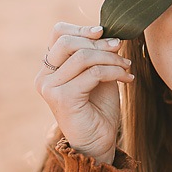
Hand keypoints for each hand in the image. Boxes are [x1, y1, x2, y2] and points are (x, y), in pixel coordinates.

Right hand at [36, 22, 133, 164]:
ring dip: (111, 58)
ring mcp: (51, 88)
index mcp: (49, 69)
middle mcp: (44, 77)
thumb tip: (108, 33)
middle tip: (120, 50)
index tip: (105, 33)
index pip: (59, 34)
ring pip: (83, 56)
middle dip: (99, 43)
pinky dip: (114, 72)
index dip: (82, 29)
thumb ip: (97, 55)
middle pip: (68, 41)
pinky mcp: (63, 98)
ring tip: (127, 67)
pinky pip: (93, 73)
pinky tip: (127, 79)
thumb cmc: (98, 110)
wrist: (98, 143)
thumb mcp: (98, 75)